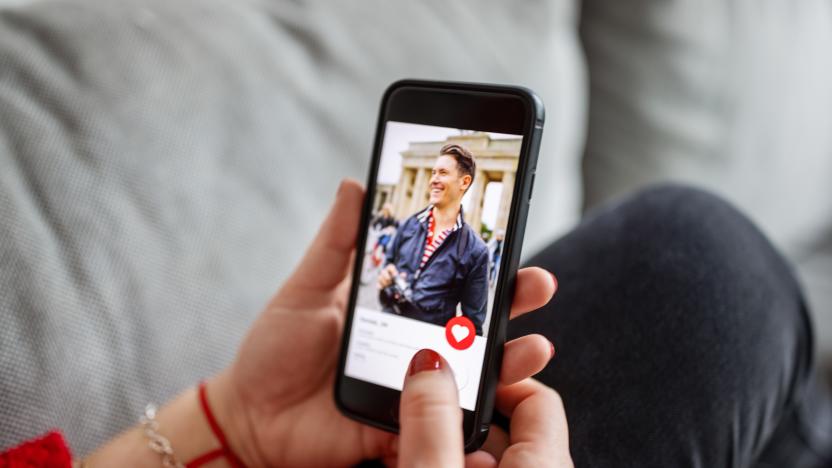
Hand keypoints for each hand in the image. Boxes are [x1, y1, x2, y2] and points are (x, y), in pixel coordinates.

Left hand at [209, 179, 560, 466]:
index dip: (486, 266)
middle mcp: (415, 346)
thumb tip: (353, 183)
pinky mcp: (403, 427)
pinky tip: (494, 404)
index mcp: (398, 308)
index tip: (514, 240)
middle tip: (538, 284)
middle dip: (514, 305)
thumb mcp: (307, 288)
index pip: (452, 282)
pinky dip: (473, 420)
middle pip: (477, 325)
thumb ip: (337, 242)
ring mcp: (414, 389)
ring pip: (474, 376)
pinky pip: (445, 427)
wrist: (251, 414)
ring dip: (511, 362)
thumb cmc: (276, 349)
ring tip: (534, 348)